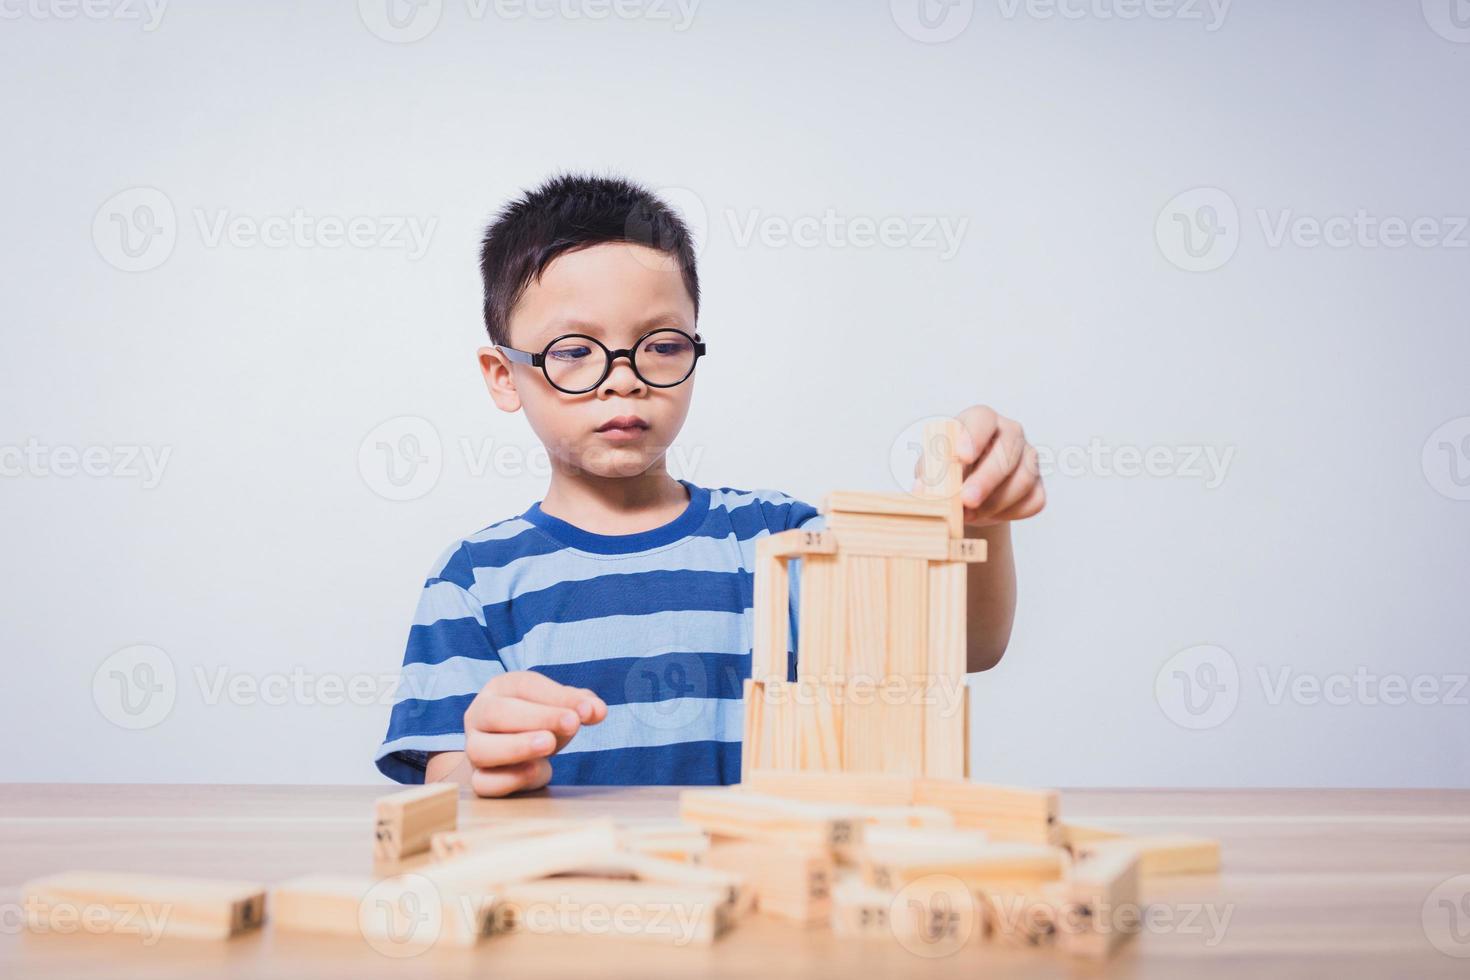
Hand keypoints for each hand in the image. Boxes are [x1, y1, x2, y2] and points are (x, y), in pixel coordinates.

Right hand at [460, 671, 606, 796]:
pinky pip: (483, 784)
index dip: (556, 698)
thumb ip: (581, 705)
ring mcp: (474, 749)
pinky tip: (539, 771)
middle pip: (496, 713)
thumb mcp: (561, 706)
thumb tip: (596, 711)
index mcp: (500, 689)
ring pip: (480, 749)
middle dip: (537, 717)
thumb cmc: (540, 721)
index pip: (524, 686)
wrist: (515, 749)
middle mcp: (479, 716)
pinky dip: (510, 781)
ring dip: (517, 747)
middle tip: (571, 724)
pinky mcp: (478, 780)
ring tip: (549, 745)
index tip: (586, 711)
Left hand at [925, 405, 1045, 526]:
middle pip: (1007, 451)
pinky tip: (988, 515)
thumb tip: (921, 488)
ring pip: (1023, 479)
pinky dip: (1009, 513)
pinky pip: (1033, 500)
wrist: (967, 497)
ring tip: (968, 515)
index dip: (974, 436)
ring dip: (994, 502)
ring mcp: (1028, 458)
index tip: (963, 457)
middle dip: (986, 479)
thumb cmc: (948, 474)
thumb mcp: (932, 469)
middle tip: (966, 500)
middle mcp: (1010, 433)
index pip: (982, 419)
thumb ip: (929, 474)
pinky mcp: (1038, 485)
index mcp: (981, 421)